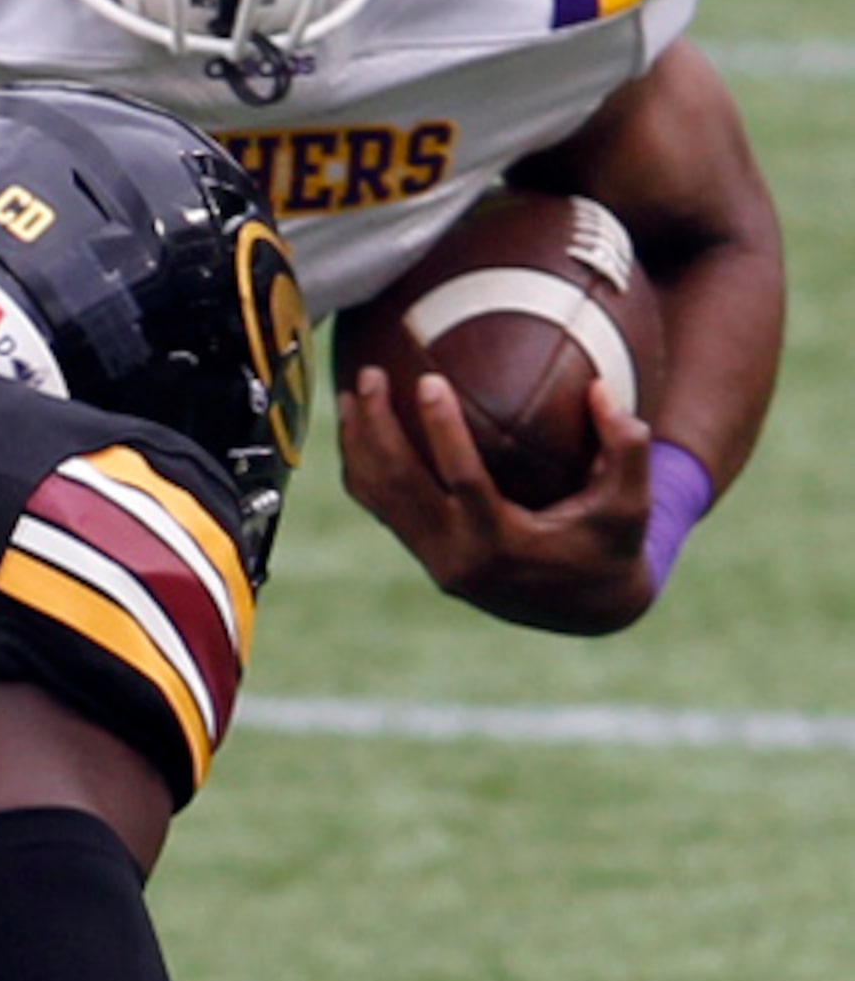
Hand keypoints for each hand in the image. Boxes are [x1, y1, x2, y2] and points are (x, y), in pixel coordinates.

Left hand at [338, 368, 653, 634]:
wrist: (582, 606)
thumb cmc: (609, 545)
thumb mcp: (630, 506)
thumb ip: (626, 448)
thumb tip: (602, 388)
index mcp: (504, 545)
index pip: (462, 481)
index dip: (442, 430)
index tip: (428, 380)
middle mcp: (458, 556)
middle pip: (400, 485)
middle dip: (377, 426)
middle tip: (370, 374)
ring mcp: (433, 557)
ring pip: (378, 494)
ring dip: (357, 441)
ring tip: (350, 391)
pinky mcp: (422, 552)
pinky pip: (378, 504)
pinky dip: (360, 463)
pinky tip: (356, 423)